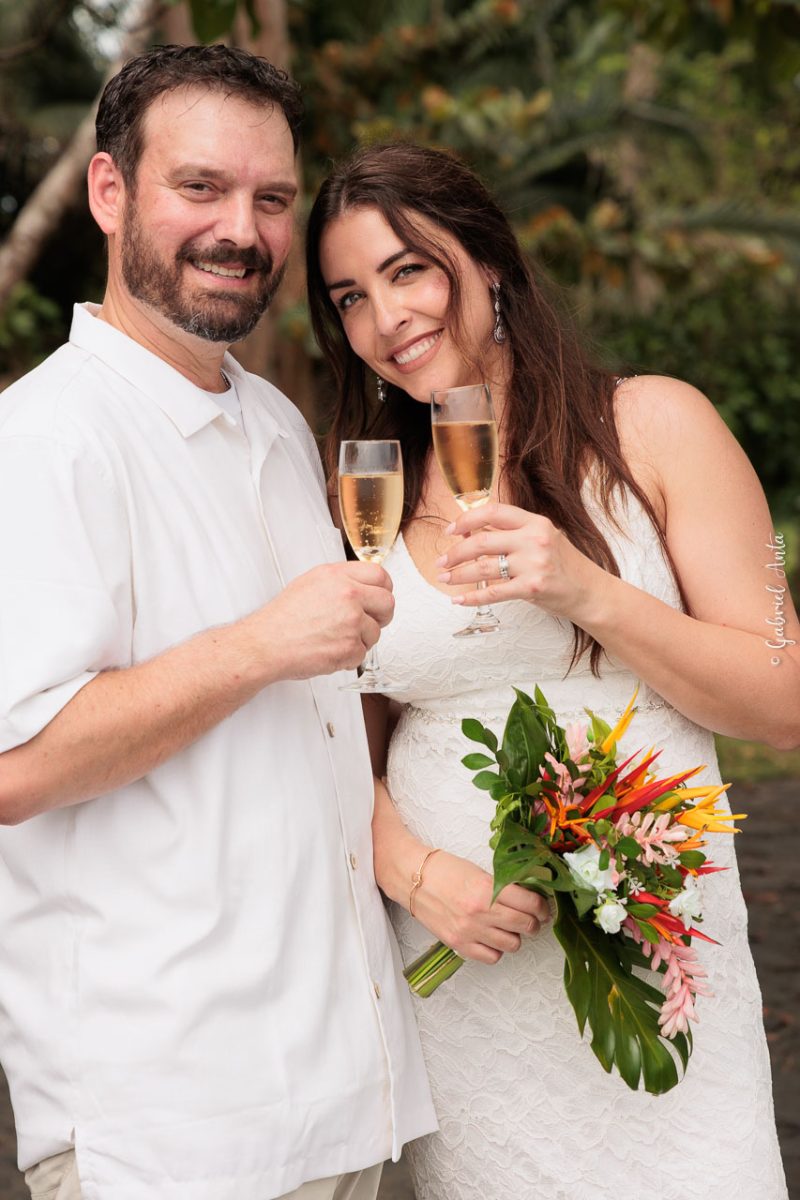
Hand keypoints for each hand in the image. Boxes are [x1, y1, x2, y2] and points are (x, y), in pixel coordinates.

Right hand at [247, 561, 393, 680]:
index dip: (383, 589)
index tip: (378, 598)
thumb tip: (364, 587)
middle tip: (367, 622)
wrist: (265, 644)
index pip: (380, 576)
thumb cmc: (282, 618)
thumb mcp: (310, 584)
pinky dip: (348, 657)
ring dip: (360, 640)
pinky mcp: (350, 646)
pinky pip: (362, 654)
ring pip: (376, 633)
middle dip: (381, 616)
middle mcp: (348, 595)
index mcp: (338, 576)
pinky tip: (328, 650)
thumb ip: (341, 582)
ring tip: (334, 638)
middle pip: (388, 603)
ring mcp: (351, 621)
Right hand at [411, 850, 550, 964]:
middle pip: (525, 926)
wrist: (413, 879)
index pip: (530, 904)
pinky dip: (496, 949)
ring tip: (509, 927)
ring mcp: (469, 931)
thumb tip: (529, 900)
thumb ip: (503, 888)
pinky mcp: (459, 945)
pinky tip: (492, 937)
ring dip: (515, 936)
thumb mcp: (479, 872)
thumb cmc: (445, 870)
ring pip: (512, 945)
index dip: (543, 907)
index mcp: (487, 889)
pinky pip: (492, 957)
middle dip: (534, 923)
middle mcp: (480, 912)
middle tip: (533, 919)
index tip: (544, 908)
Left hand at [435, 501, 601, 622]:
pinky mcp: (532, 588)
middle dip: (455, 552)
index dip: (466, 519)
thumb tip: (471, 533)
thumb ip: (512, 534)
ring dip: (458, 574)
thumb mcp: (542, 540)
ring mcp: (534, 564)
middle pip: (482, 540)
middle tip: (441, 561)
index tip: (450, 530)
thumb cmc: (564, 566)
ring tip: (444, 578)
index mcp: (535, 522)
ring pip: (483, 566)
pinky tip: (459, 600)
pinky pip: (493, 592)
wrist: (591, 593)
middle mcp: (534, 539)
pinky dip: (472, 597)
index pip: (493, 512)